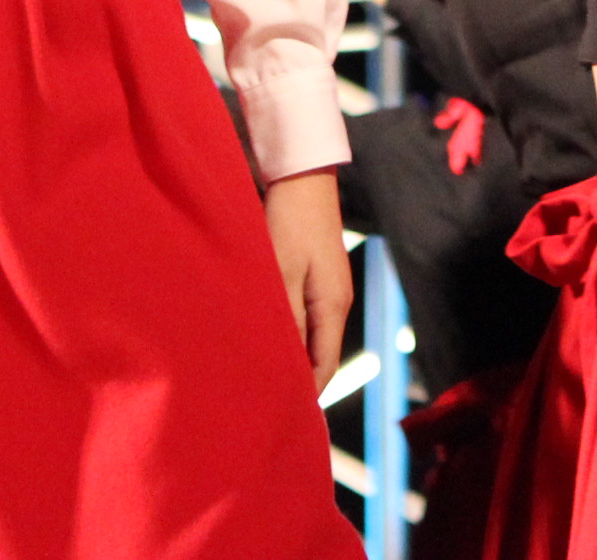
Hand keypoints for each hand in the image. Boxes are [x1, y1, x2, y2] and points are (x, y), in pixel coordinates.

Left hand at [263, 168, 352, 390]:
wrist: (302, 177)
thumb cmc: (290, 222)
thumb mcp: (282, 273)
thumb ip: (285, 319)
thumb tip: (281, 365)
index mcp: (333, 307)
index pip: (323, 368)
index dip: (305, 396)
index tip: (280, 419)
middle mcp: (336, 303)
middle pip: (320, 357)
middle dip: (296, 382)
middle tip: (263, 406)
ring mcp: (328, 290)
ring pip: (311, 338)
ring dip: (290, 358)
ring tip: (259, 379)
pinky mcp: (316, 278)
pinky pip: (305, 319)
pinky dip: (288, 336)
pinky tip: (266, 340)